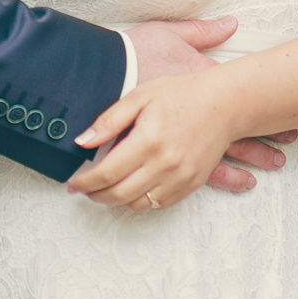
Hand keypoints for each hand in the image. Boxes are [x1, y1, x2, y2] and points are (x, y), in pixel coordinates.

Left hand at [67, 75, 297, 209]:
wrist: (224, 104)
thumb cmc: (182, 95)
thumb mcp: (140, 96)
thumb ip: (109, 121)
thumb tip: (81, 141)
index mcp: (148, 140)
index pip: (107, 173)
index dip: (85, 182)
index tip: (73, 183)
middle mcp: (165, 164)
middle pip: (119, 194)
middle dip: (96, 195)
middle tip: (85, 190)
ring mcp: (180, 177)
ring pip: (139, 204)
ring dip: (116, 201)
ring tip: (105, 190)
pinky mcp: (191, 184)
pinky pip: (159, 204)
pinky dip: (140, 202)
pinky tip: (131, 190)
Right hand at [120, 17, 293, 191]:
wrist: (94, 78)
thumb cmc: (131, 57)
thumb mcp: (166, 36)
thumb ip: (200, 32)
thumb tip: (231, 24)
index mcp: (200, 91)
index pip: (241, 107)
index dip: (266, 114)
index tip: (288, 124)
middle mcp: (196, 123)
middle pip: (238, 140)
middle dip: (263, 147)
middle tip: (285, 151)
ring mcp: (181, 145)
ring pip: (224, 162)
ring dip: (249, 165)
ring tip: (273, 165)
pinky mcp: (163, 159)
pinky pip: (196, 176)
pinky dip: (222, 180)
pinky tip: (236, 184)